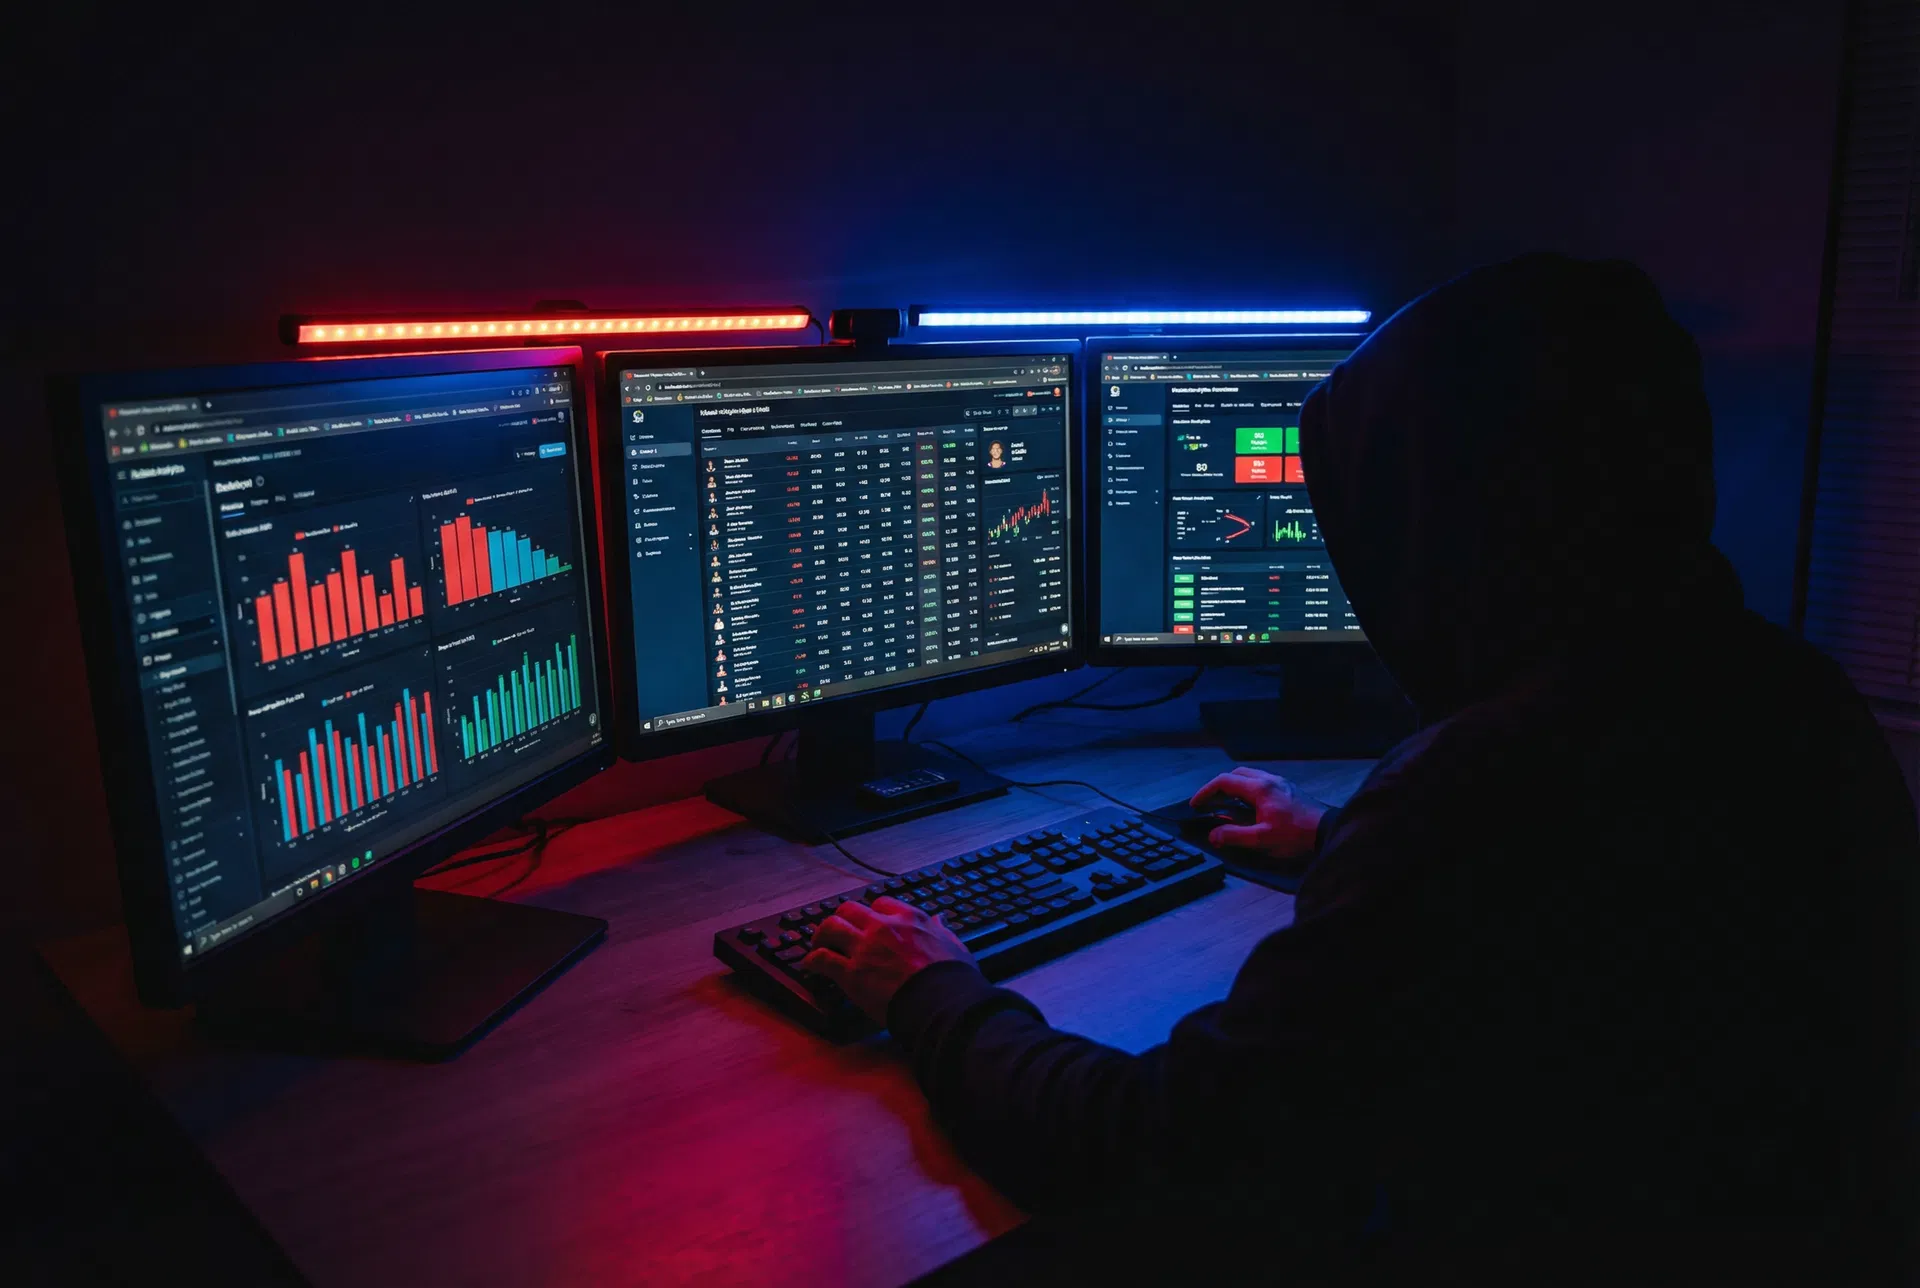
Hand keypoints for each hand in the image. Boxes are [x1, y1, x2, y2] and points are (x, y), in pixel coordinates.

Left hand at [804, 896, 976, 1021]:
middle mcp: (882, 927)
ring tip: (818, 943)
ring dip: (821, 934)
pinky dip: (812, 961)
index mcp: (909, 918)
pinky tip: (809, 965)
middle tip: (838, 930)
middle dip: (842, 918)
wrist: (941, 1000)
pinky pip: (823, 959)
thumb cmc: (952, 976)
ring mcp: (864, 948)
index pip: (882, 904)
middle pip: (850, 910)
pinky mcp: (851, 973)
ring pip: (831, 928)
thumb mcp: (954, 945)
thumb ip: (942, 931)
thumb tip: (940, 920)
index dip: (873, 912)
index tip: (870, 920)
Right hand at [1190, 766, 1327, 860]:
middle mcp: (1269, 779)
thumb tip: (1213, 835)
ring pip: (1250, 776)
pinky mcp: (1288, 789)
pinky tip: (1248, 806)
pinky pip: (1261, 782)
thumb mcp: (1262, 839)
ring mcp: (1280, 782)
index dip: (1206, 792)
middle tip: (1209, 801)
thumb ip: (1234, 835)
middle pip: (1236, 773)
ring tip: (1226, 804)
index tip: (1196, 804)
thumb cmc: (1295, 835)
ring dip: (1234, 786)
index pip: (1224, 781)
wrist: (1327, 831)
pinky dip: (1247, 790)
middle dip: (1219, 786)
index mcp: (1259, 788)